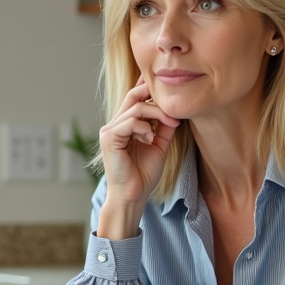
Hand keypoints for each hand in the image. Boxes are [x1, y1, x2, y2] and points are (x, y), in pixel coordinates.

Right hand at [97, 78, 178, 237]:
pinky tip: (151, 138)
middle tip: (173, 102)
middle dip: (154, 94)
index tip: (170, 91)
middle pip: (133, 95)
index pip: (135, 98)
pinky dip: (144, 128)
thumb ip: (163, 129)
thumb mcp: (158, 146)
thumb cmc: (143, 175)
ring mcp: (109, 130)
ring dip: (157, 113)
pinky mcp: (109, 138)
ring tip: (171, 124)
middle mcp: (114, 125)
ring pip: (135, 108)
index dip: (148, 89)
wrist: (133, 196)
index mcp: (124, 125)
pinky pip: (130, 122)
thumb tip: (174, 112)